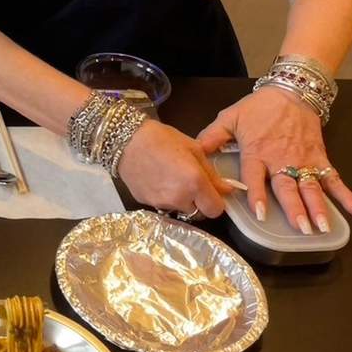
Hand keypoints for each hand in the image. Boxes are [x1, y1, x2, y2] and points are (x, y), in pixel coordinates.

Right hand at [117, 119, 232, 218]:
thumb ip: (212, 173)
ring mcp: (160, 203)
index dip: (216, 202)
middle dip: (198, 201)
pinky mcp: (145, 202)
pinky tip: (157, 179)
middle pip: (197, 212)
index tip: (211, 191)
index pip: (215, 210)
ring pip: (179, 209)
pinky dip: (164, 196)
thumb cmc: (161, 138)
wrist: (125, 139)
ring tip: (170, 178)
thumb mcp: (193, 149)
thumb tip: (226, 189)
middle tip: (190, 183)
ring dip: (180, 199)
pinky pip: (162, 205)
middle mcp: (179, 198)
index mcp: (195, 183)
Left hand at [198, 86, 351, 234]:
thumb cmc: (258, 108)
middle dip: (295, 208)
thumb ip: (211, 137)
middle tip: (300, 228)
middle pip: (288, 186)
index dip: (257, 195)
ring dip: (318, 207)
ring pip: (311, 186)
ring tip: (322, 227)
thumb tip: (194, 151)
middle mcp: (281, 160)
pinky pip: (334, 178)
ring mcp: (303, 160)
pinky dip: (346, 194)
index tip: (261, 213)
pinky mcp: (319, 157)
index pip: (256, 177)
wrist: (290, 92)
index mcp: (257, 152)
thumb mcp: (229, 118)